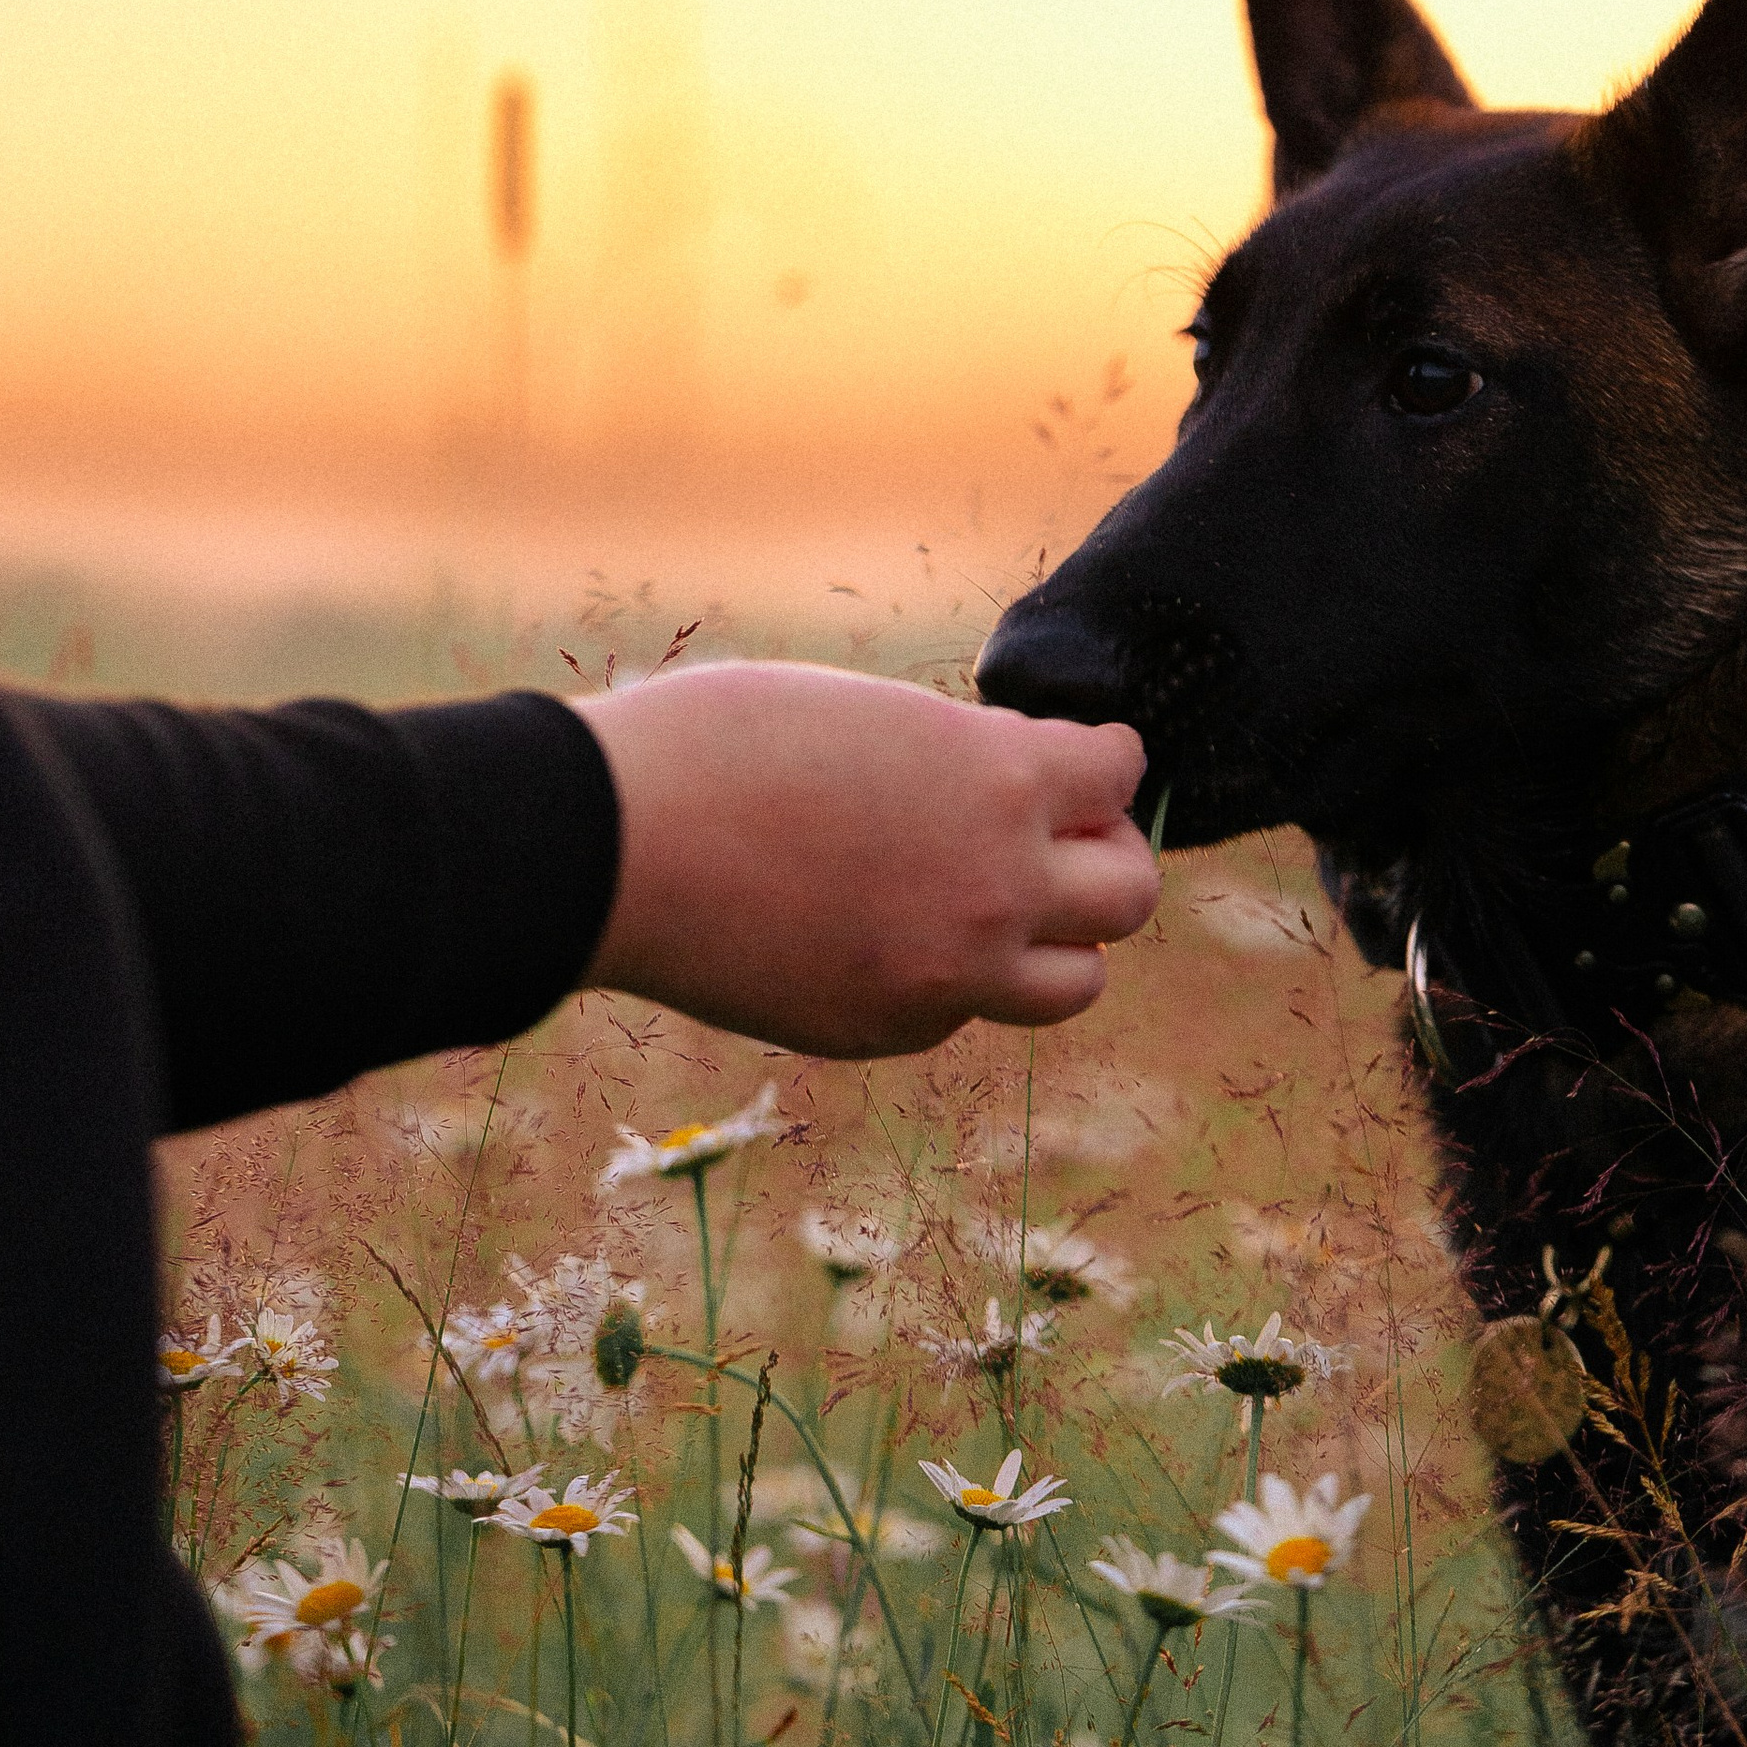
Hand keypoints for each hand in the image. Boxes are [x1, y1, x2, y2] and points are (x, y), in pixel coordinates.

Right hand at [573, 658, 1155, 1057]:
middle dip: (1102, 857)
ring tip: (992, 901)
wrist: (615, 844)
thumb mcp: (875, 715)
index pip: (1121, 772)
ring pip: (1075, 983)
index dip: (1094, 760)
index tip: (1062, 758)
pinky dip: (952, 978)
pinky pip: (964, 1013)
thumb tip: (1012, 786)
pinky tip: (885, 931)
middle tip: (1048, 836)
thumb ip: (963, 759)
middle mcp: (999, 886)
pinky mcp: (885, 1030)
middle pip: (1130, 897)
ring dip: (1054, 940)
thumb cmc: (723, 743)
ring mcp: (947, 974)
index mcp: (1001, 780)